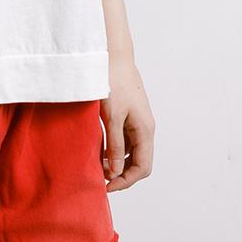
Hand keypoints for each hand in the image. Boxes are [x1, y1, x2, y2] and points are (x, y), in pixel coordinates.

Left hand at [100, 52, 154, 191]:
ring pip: (131, 150)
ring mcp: (138, 120)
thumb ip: (115, 145)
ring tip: (96, 163)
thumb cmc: (112, 82)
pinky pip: (125, 138)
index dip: (125, 181)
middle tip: (99, 178)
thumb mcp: (111, 116)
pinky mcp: (129, 113)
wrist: (112, 55)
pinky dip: (114, 147)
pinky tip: (99, 147)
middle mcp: (145, 128)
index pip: (142, 168)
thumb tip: (115, 172)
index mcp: (145, 130)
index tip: (105, 186)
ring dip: (117, 161)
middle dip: (121, 173)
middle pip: (138, 161)